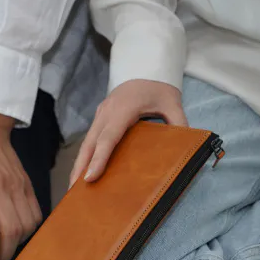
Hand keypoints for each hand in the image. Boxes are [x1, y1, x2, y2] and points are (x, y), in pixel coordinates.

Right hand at [70, 80, 187, 186]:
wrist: (144, 68)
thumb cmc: (158, 88)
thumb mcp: (173, 103)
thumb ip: (179, 122)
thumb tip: (187, 146)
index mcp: (123, 108)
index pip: (108, 138)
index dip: (99, 159)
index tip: (89, 178)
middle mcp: (107, 112)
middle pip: (90, 143)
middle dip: (80, 167)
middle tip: (73, 191)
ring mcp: (100, 114)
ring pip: (86, 143)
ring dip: (78, 165)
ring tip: (73, 188)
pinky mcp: (99, 118)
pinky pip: (90, 140)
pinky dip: (84, 157)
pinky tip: (82, 173)